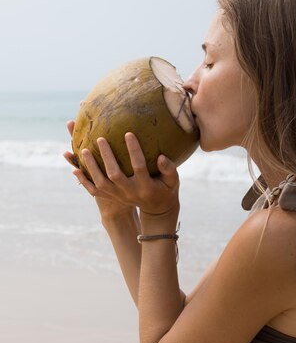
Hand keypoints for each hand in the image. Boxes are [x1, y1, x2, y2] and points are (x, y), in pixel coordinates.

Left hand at [63, 120, 179, 219]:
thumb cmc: (166, 189)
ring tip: (83, 149)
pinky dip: (84, 180)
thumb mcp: (173, 181)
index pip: (139, 167)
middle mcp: (129, 192)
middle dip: (106, 157)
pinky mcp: (111, 197)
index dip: (134, 150)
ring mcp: (118, 196)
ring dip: (91, 167)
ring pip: (100, 183)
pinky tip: (75, 169)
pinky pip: (93, 190)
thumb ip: (169, 169)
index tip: (128, 133)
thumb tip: (161, 156)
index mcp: (146, 187)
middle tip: (100, 139)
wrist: (156, 209)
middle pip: (115, 175)